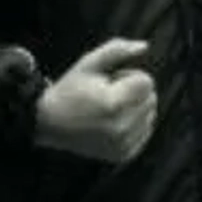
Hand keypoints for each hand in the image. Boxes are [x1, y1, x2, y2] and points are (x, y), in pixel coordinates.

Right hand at [34, 38, 157, 165]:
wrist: (50, 124)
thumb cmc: (70, 90)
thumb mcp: (88, 63)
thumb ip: (117, 50)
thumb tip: (145, 46)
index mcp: (113, 103)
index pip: (147, 82)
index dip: (128, 76)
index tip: (109, 81)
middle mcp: (121, 128)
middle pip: (151, 99)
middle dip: (133, 92)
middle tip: (107, 95)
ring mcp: (123, 145)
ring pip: (151, 116)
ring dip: (135, 109)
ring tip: (109, 110)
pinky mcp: (124, 156)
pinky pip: (145, 133)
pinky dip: (134, 126)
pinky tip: (113, 123)